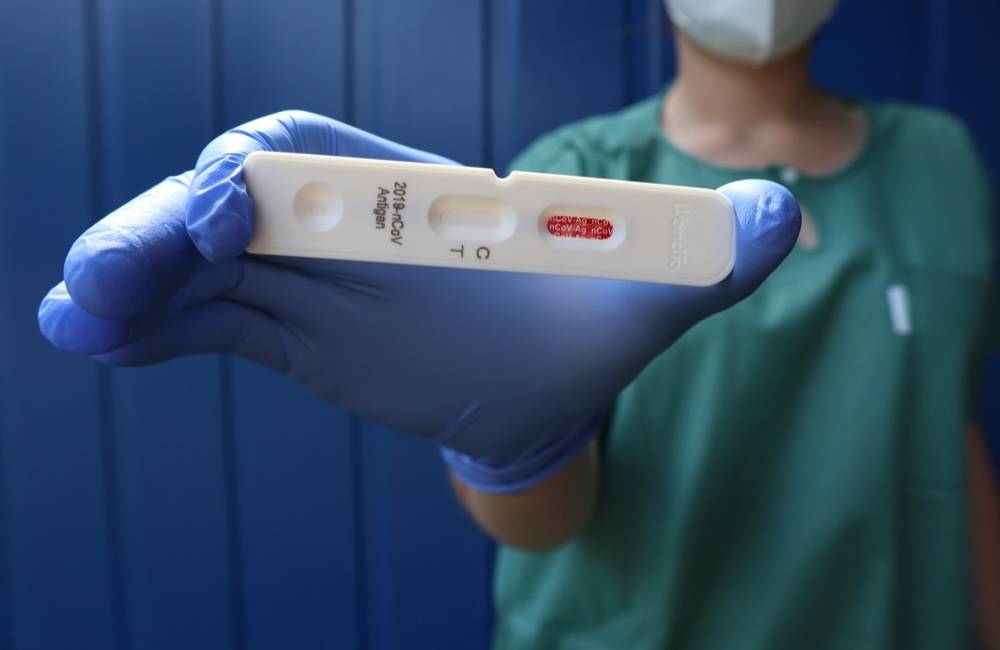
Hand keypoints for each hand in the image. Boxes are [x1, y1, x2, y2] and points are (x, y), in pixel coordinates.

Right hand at [39, 111, 799, 491]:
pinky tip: (93, 346)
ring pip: (205, 267)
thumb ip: (702, 256)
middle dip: (166, 227)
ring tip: (76, 317)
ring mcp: (314, 281)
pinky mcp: (294, 332)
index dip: (268, 173)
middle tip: (105, 278)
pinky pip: (211, 324)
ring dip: (137, 282)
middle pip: (237, 204)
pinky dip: (154, 330)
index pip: (328, 159)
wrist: (551, 381)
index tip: (225, 203)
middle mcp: (356, 226)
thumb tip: (781, 217)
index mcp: (427, 199)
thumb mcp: (650, 292)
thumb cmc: (591, 323)